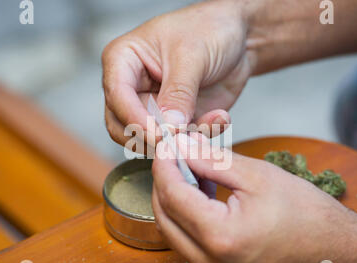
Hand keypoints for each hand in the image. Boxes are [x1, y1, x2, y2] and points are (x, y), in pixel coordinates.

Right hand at [102, 0, 254, 146]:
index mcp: (123, 60)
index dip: (135, 119)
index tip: (159, 134)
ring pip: (151, 139)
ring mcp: (153, 106)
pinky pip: (180, 140)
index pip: (117, 96)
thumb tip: (169, 126)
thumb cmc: (208, 29)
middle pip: (124, 125)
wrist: (239, 38)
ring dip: (182, 138)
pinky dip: (201, 135)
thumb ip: (179, 92)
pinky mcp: (175, 121)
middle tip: (180, 139)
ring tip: (211, 122)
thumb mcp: (192, 56)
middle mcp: (132, 87)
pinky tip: (219, 118)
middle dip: (153, 137)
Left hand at [151, 133, 356, 262]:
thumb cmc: (310, 216)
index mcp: (222, 238)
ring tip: (193, 171)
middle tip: (176, 156)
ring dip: (175, 200)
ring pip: (174, 233)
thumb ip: (213, 160)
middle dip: (165, 181)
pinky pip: (191, 245)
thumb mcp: (259, 177)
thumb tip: (183, 146)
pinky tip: (203, 195)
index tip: (168, 145)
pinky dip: (190, 218)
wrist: (340, 255)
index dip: (165, 165)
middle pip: (165, 216)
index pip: (172, 195)